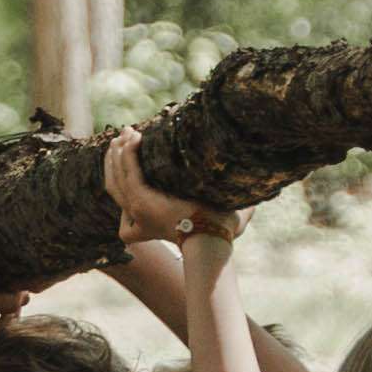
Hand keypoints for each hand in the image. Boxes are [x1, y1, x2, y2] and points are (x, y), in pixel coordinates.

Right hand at [100, 129, 233, 249]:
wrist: (215, 237)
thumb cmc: (220, 231)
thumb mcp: (216, 218)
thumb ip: (231, 211)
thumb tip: (256, 202)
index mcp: (147, 223)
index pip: (124, 198)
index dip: (121, 175)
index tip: (128, 154)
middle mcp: (137, 219)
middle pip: (114, 185)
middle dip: (114, 159)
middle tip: (122, 137)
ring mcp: (137, 211)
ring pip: (117, 177)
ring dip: (118, 152)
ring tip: (126, 133)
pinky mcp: (142, 202)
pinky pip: (128, 173)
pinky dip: (127, 154)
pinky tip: (133, 138)